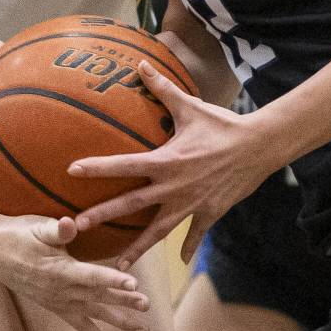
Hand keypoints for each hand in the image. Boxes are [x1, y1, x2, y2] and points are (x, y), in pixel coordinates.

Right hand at [0, 210, 151, 330]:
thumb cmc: (17, 234)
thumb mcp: (36, 226)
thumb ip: (56, 229)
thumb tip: (70, 223)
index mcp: (60, 270)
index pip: (92, 276)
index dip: (114, 279)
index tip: (134, 284)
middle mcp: (61, 290)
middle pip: (98, 297)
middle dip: (124, 301)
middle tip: (146, 305)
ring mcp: (58, 300)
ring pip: (94, 314)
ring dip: (118, 322)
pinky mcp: (54, 305)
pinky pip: (78, 324)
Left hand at [68, 60, 272, 267]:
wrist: (258, 146)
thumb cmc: (221, 125)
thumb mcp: (190, 107)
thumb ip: (163, 88)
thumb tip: (141, 64)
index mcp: (165, 160)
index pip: (124, 164)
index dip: (98, 167)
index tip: (72, 171)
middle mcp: (173, 186)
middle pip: (131, 205)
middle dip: (102, 215)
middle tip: (76, 227)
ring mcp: (191, 203)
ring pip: (158, 231)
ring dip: (137, 248)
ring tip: (119, 266)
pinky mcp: (209, 212)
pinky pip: (195, 233)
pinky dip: (189, 247)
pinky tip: (182, 260)